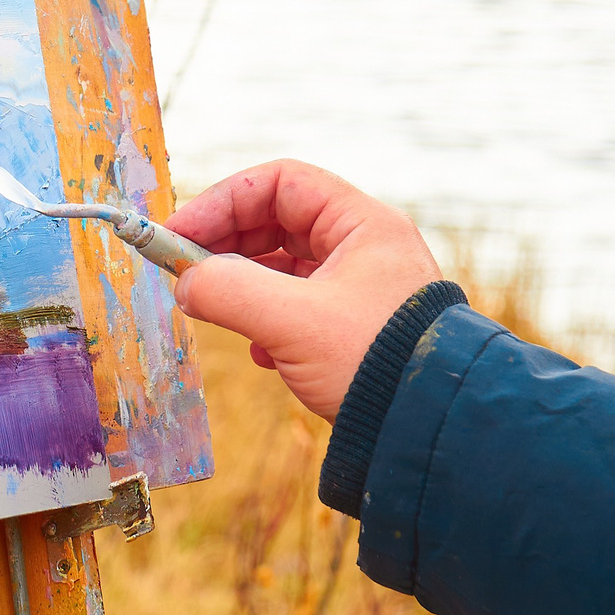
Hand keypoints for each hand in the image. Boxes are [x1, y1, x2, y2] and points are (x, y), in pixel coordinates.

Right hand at [166, 160, 441, 420]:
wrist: (434, 431)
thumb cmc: (375, 363)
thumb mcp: (291, 322)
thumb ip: (228, 291)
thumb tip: (185, 283)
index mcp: (362, 225)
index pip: (280, 184)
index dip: (223, 202)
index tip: (180, 234)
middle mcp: (364, 248)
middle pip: (278, 223)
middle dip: (226, 245)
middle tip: (184, 272)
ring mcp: (361, 289)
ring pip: (285, 268)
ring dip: (243, 287)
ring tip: (213, 311)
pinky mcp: (354, 328)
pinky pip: (298, 307)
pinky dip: (267, 321)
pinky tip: (260, 353)